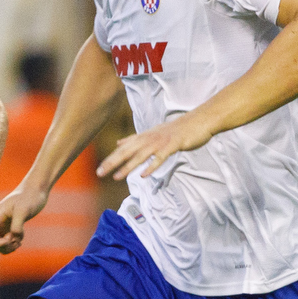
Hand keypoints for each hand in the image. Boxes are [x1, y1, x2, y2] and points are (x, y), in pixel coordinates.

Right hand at [0, 181, 49, 253]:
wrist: (36, 190)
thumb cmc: (29, 197)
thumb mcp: (24, 210)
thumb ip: (17, 224)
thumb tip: (14, 237)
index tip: (9, 239)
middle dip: (1, 247)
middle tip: (15, 242)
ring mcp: (2, 225)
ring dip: (7, 248)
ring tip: (19, 242)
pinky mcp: (9, 227)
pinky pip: (5, 242)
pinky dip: (12, 245)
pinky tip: (20, 240)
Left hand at [97, 112, 214, 181]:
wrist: (198, 121)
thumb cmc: (175, 129)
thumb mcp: (152, 133)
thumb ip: (135, 139)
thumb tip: (118, 143)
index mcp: (144, 137)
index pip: (123, 149)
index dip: (111, 159)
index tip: (99, 169)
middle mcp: (149, 138)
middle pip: (127, 152)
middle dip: (113, 162)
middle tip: (100, 173)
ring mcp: (160, 142)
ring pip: (141, 155)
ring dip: (128, 166)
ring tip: (116, 177)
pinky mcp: (172, 145)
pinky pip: (160, 157)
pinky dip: (151, 166)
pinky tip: (143, 175)